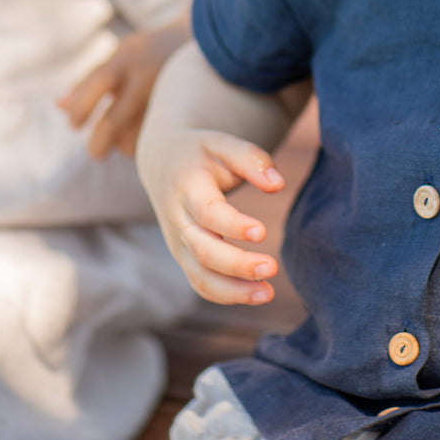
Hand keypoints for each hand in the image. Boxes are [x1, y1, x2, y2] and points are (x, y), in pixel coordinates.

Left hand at [59, 21, 189, 157]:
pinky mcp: (183, 113)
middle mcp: (147, 77)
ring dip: (122, 146)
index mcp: (128, 58)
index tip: (74, 125)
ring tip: (119, 144)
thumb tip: (59, 106)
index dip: (80, 108)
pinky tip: (140, 141)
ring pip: (135, 138)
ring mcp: (167, 97)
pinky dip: (143, 146)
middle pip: (114, 122)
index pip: (96, 83)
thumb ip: (90, 79)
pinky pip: (156, 142)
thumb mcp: (120, 55)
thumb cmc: (150, 53)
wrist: (205, 43)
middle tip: (96, 153)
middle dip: (99, 144)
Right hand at [141, 129, 285, 304]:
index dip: (233, 225)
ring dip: (233, 291)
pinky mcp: (185, 258)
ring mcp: (179, 243)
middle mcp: (179, 220)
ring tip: (268, 293)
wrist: (162, 163)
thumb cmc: (201, 153)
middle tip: (272, 267)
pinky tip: (257, 294)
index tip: (262, 232)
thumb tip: (277, 184)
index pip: (208, 212)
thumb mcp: (223, 143)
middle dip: (237, 265)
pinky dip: (227, 295)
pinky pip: (202, 284)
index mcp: (187, 187)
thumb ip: (251, 159)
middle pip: (204, 251)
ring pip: (200, 276)